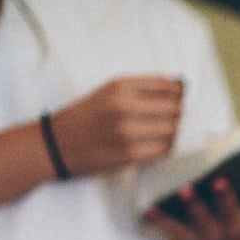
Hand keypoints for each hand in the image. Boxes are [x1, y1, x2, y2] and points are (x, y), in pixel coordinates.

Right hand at [46, 76, 183, 177]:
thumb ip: (140, 88)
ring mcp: (128, 131)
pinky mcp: (130, 154)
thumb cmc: (85, 116)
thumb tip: (177, 89)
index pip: (167, 85)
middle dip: (180, 114)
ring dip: (176, 132)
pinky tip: (161, 144)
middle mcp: (124, 106)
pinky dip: (167, 147)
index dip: (181, 93)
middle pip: (174, 108)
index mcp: (120, 86)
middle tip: (179, 118)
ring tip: (169, 132)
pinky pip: (164, 149)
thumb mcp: (107, 91)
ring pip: (172, 130)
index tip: (183, 99)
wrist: (57, 144)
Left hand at [145, 167, 239, 239]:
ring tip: (184, 190)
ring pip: (203, 220)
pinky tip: (149, 209)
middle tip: (221, 181)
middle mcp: (234, 230)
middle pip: (233, 211)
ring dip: (194, 204)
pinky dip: (161, 220)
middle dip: (227, 197)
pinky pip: (174, 230)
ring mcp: (212, 238)